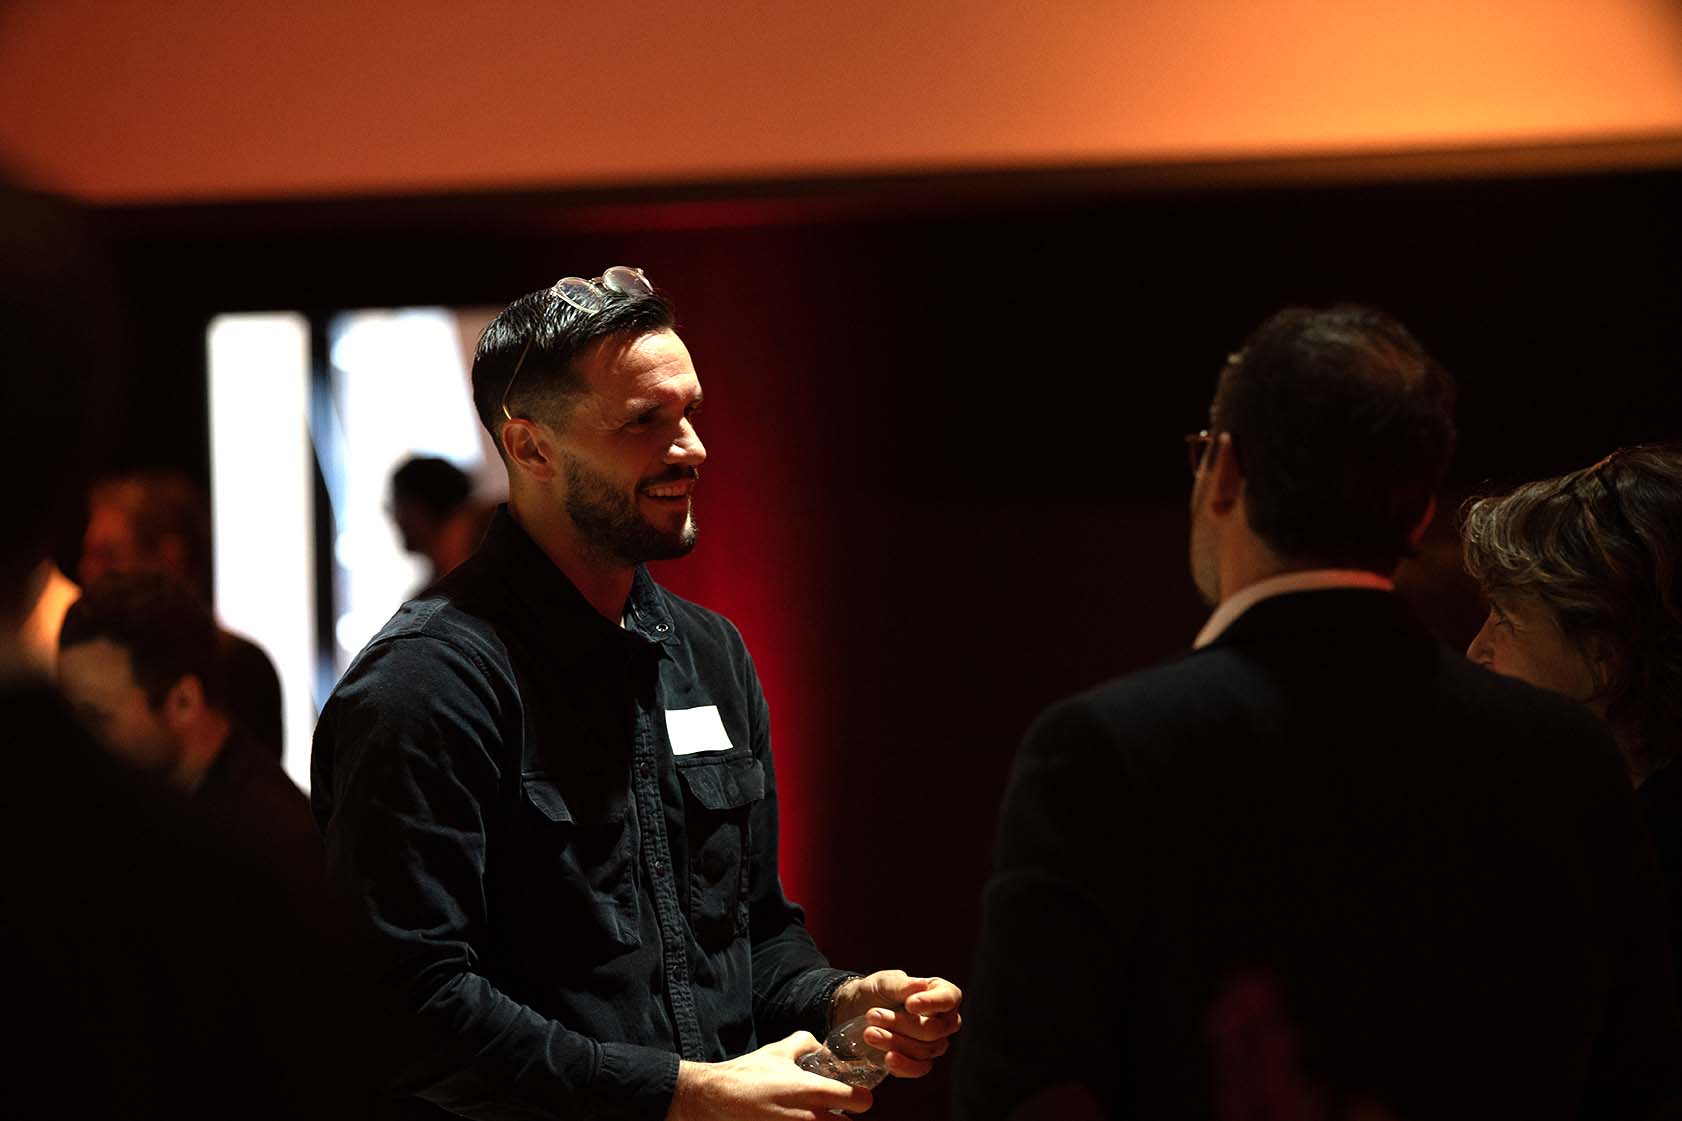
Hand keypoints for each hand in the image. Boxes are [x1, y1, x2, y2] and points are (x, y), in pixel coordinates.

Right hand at [667, 1031, 872, 1120]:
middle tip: (834, 1109)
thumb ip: (805, 1043)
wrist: (716, 1100)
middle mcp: (811, 1119)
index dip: (860, 1097)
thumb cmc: (748, 1074)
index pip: (862, 1101)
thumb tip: (821, 1046)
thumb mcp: (778, 1050)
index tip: (853, 1094)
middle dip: (845, 1117)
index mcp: (813, 1091)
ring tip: (815, 1115)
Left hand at [833, 970, 963, 1078]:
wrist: (856, 1011)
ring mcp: (933, 1043)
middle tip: (872, 1014)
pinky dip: (903, 1065)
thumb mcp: (883, 982)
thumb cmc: (876, 991)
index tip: (909, 1004)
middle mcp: (943, 1020)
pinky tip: (887, 1058)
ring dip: (894, 1042)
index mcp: (941, 993)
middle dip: (902, 1024)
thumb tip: (920, 985)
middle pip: (934, 1029)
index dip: (933, 1003)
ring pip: (924, 1050)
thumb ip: (901, 984)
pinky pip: (919, 1069)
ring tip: (869, 1032)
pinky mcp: (918, 1062)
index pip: (950, 998)